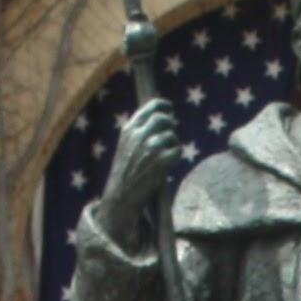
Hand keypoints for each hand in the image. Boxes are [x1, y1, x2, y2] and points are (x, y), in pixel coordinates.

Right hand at [103, 96, 184, 232]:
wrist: (122, 195)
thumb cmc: (126, 172)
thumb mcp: (126, 145)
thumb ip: (139, 131)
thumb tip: (159, 119)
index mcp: (129, 129)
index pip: (150, 107)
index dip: (163, 105)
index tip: (169, 108)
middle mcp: (139, 135)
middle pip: (163, 118)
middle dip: (170, 124)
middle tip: (171, 133)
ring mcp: (150, 148)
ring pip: (172, 135)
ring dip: (173, 143)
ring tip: (167, 154)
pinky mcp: (161, 162)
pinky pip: (178, 150)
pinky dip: (176, 156)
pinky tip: (170, 163)